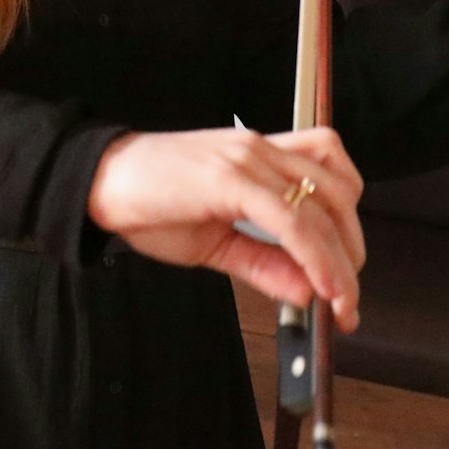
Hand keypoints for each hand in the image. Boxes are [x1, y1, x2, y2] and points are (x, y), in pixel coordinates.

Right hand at [87, 126, 365, 330]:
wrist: (95, 182)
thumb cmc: (146, 203)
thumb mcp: (214, 242)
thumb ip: (263, 262)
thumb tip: (308, 290)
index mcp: (259, 155)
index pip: (330, 179)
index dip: (349, 230)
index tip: (347, 281)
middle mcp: (260, 149)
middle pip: (338, 193)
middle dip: (352, 252)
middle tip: (347, 299)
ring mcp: (247, 158)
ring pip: (322, 207)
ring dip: (341, 258)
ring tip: (338, 297)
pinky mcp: (230, 177)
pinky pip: (289, 219)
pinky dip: (314, 255)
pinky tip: (319, 286)